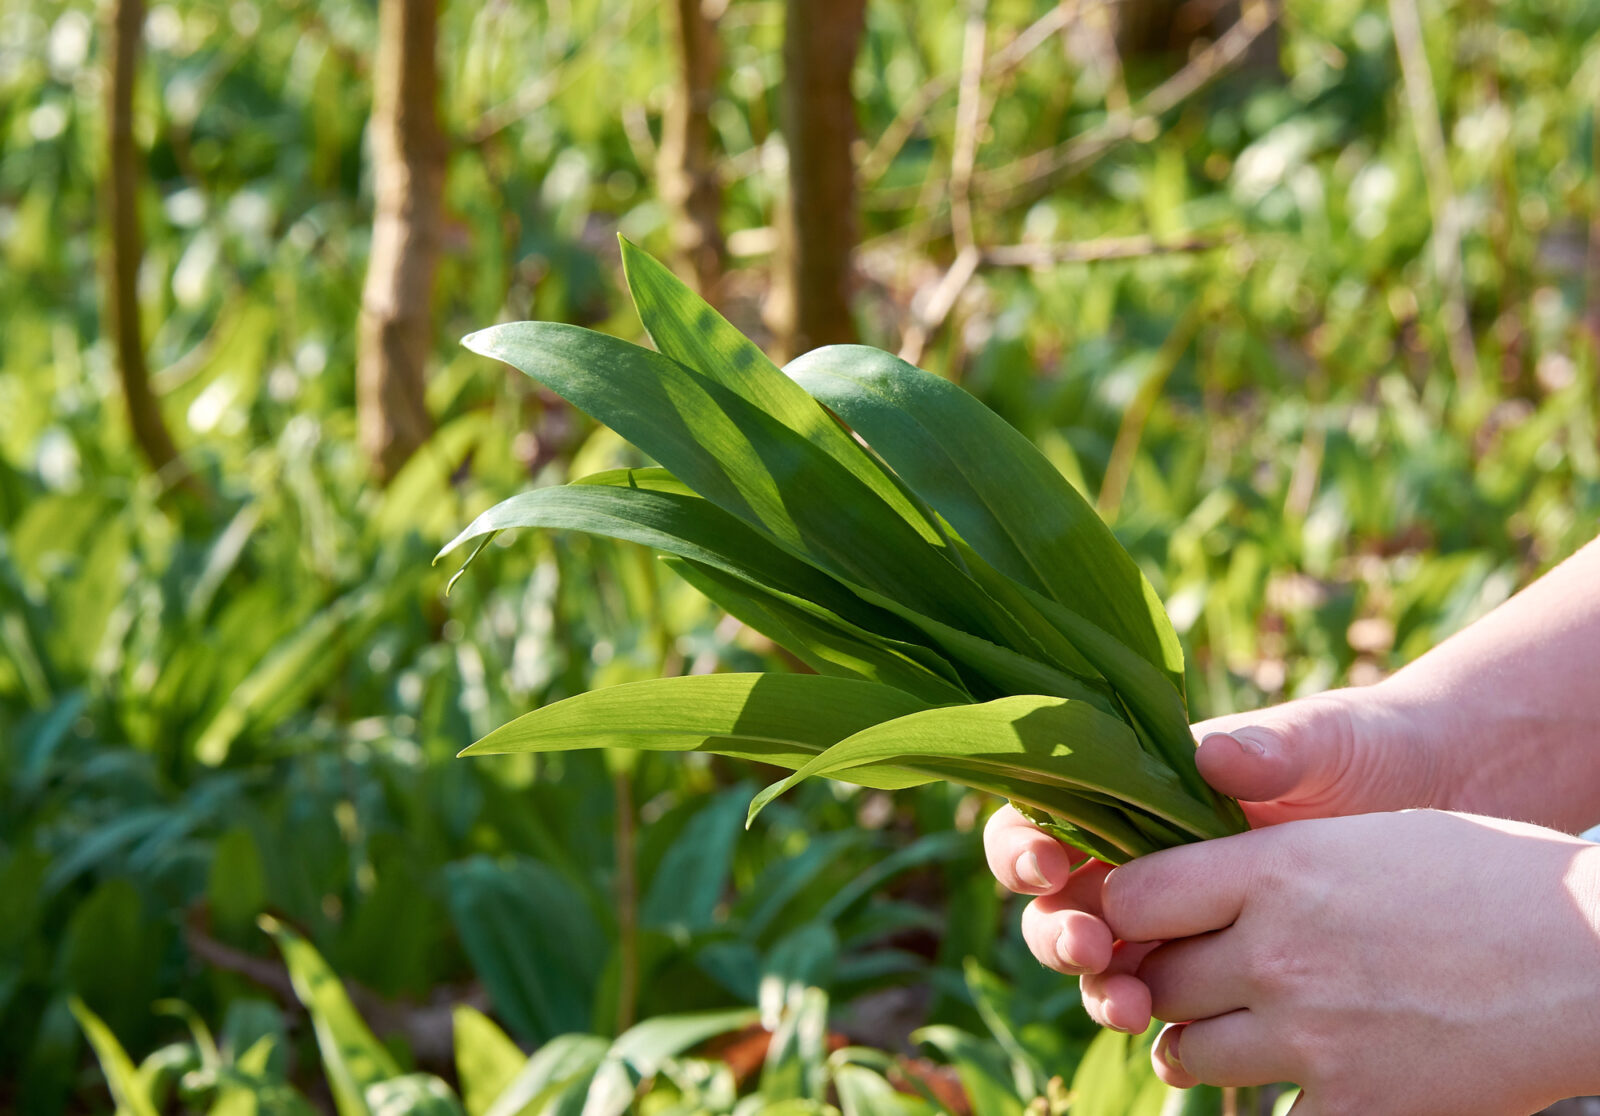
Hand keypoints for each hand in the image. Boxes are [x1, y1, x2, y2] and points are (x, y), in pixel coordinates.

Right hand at [985, 686, 1448, 1027]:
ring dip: (1100, 988)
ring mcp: (1185, 919)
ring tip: (1131, 1010)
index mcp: (1141, 789)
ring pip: (1104, 963)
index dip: (1025, 845)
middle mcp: (1147, 858)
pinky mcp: (1228, 969)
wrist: (1446, 805)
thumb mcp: (1325, 741)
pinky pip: (1173, 1008)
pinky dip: (1163, 1034)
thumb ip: (1270, 749)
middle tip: (1091, 949)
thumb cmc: (1369, 752)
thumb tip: (1211, 756)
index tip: (1047, 866)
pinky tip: (1178, 1054)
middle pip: (1060, 903)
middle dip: (1058, 931)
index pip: (1048, 814)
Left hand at [1106, 810, 1599, 1113]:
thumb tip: (1190, 898)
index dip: (1124, 911)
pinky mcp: (1353, 1108)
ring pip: (1187, 1051)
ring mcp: (1310, 1037)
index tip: (1139, 919)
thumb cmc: (1482, 879)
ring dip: (1198, 1043)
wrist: (1589, 958)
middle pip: (1156, 979)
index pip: (1130, 898)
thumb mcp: (1359, 839)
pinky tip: (1309, 1076)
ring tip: (1236, 1032)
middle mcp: (1274, 953)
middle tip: (1191, 978)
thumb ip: (1264, 870)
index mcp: (1272, 870)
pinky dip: (1277, 1100)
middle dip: (1163, 979)